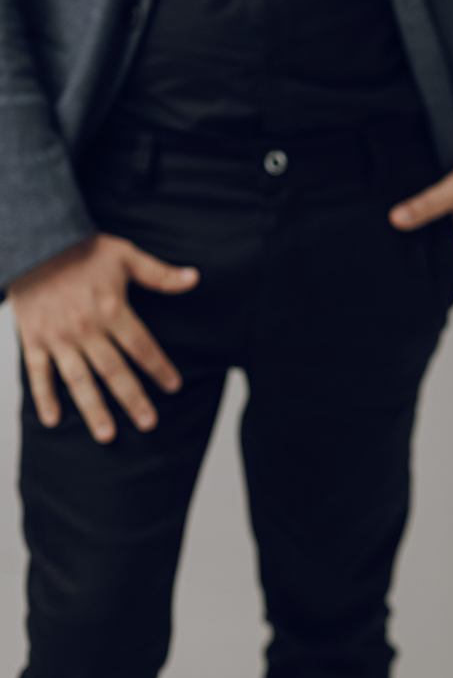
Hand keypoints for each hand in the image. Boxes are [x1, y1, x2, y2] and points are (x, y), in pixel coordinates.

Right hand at [9, 234, 199, 443]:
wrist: (38, 243)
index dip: (158, 367)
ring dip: (93, 409)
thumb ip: (159, 273)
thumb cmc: (84, 249)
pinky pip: (39, 374)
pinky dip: (44, 398)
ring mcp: (58, 337)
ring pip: (78, 380)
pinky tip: (54, 420)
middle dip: (132, 398)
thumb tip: (194, 278)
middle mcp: (86, 328)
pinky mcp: (34, 340)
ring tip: (107, 434)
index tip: (173, 386)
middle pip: (114, 371)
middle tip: (148, 423)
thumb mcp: (126, 255)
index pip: (141, 346)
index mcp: (111, 308)